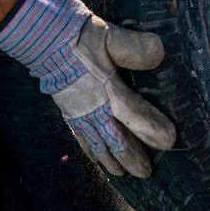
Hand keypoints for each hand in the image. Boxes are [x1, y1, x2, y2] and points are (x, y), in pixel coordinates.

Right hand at [0, 0, 175, 177]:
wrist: (40, 35)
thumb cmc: (77, 36)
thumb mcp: (109, 36)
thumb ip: (133, 47)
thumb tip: (160, 53)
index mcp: (106, 90)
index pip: (133, 115)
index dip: (150, 128)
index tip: (169, 141)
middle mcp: (91, 107)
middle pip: (114, 139)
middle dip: (130, 157)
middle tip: (146, 174)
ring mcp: (77, 111)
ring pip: (95, 142)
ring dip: (109, 160)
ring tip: (121, 175)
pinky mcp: (66, 108)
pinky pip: (79, 136)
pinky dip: (89, 150)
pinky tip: (94, 157)